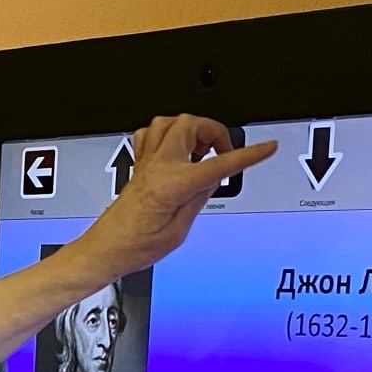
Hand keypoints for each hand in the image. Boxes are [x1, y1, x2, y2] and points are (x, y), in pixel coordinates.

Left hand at [80, 114, 278, 277]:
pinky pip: (151, 134)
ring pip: (169, 122)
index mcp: (172, 185)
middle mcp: (157, 167)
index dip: (247, 155)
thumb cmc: (134, 247)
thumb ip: (198, 200)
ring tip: (202, 149)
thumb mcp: (178, 232)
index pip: (218, 164)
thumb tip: (212, 179)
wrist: (104, 250)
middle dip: (214, 131)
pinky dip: (169, 135)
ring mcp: (145, 163)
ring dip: (191, 129)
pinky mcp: (137, 166)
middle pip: (190, 124)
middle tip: (223, 152)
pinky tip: (177, 150)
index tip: (266, 147)